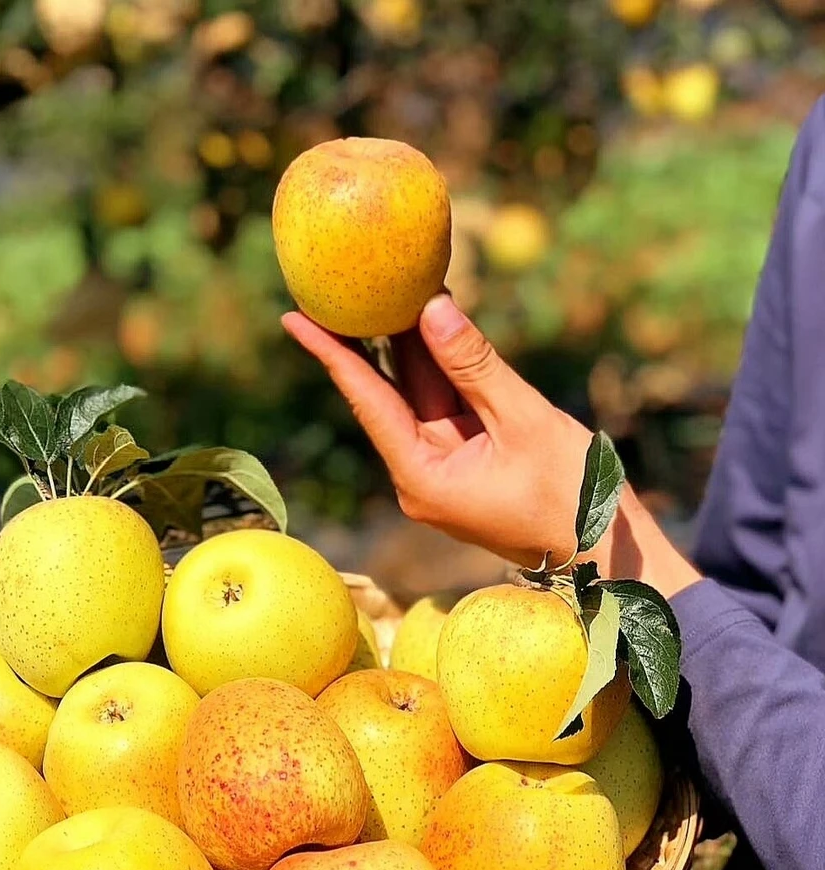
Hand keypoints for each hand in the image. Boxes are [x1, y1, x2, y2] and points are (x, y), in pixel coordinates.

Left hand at [283, 294, 699, 596]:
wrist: (608, 552)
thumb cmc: (572, 496)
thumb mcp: (523, 421)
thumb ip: (475, 365)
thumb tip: (431, 309)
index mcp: (422, 478)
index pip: (368, 402)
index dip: (332, 355)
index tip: (294, 318)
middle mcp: (420, 476)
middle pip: (388, 395)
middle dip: (368, 340)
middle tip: (341, 285)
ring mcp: (442, 471)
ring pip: (419, 397)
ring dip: (409, 346)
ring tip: (386, 288)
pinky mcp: (465, 465)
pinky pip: (446, 408)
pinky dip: (442, 369)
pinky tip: (430, 324)